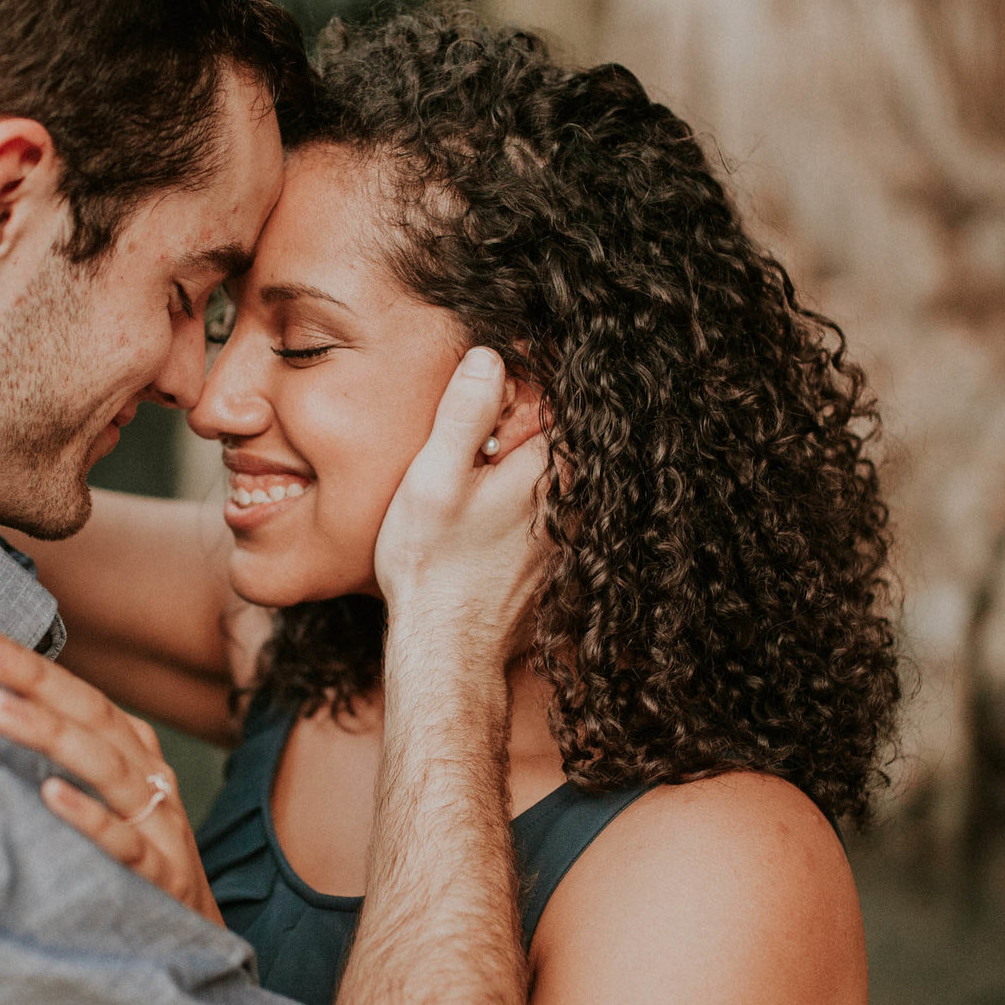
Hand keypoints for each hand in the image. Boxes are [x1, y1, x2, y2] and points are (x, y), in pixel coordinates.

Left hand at [0, 619, 220, 925]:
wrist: (195, 944)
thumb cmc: (135, 866)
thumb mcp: (106, 804)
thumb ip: (61, 762)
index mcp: (133, 754)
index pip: (76, 694)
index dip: (24, 661)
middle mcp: (149, 778)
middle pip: (89, 714)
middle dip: (29, 674)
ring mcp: (160, 826)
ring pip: (106, 767)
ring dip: (50, 733)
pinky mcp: (163, 878)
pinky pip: (125, 844)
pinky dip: (89, 818)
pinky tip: (50, 796)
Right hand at [374, 348, 549, 656]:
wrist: (447, 647)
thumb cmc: (433, 565)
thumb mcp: (434, 478)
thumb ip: (462, 414)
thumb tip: (488, 357)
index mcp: (549, 473)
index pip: (559, 402)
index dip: (529, 381)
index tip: (502, 374)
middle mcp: (572, 504)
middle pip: (560, 441)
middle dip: (526, 424)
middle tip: (483, 427)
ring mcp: (568, 537)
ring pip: (555, 480)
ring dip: (526, 466)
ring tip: (482, 475)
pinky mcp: (556, 564)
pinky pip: (548, 516)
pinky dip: (525, 505)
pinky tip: (488, 520)